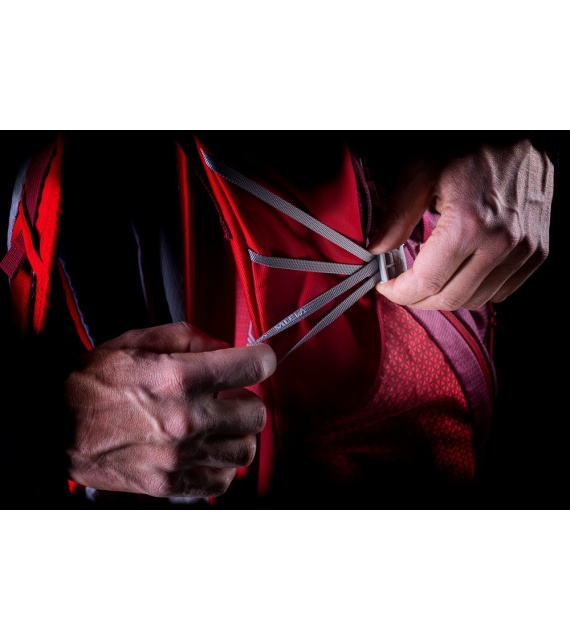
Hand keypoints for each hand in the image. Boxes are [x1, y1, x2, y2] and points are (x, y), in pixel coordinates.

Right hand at [64, 322, 276, 497]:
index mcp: (182, 377)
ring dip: (238, 433)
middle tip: (229, 395)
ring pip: (246, 450)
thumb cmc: (93, 380)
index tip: (256, 360)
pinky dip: (222, 465)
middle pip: (257, 412)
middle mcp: (188, 420)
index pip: (255, 367)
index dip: (261, 358)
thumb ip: (191, 338)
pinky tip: (206, 450)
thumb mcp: (139, 340)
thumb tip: (226, 348)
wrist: (51, 425)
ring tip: (219, 424)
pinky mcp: (170, 485)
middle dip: (247, 398)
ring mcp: (181, 457)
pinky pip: (223, 480)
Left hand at [368, 139, 553, 309]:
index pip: (427, 282)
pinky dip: (475, 291)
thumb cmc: (471, 151)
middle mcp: (499, 243)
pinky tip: (459, 274)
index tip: (386, 286)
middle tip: (402, 286)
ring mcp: (522, 251)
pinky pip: (501, 292)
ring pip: (475, 300)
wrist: (524, 140)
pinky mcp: (536, 253)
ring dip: (445, 297)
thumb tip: (376, 249)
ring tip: (428, 280)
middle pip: (449, 298)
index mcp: (468, 225)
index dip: (400, 292)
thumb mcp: (422, 172)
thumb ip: (397, 215)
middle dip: (418, 299)